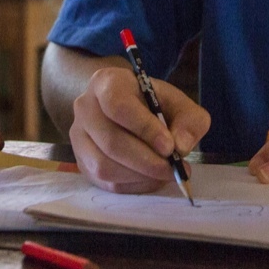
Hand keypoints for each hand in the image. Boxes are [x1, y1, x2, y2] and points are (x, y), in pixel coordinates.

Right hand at [67, 66, 208, 193]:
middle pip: (111, 141)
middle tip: (172, 169)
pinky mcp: (82, 162)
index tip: (169, 147)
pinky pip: (105, 182)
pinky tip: (150, 178)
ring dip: (139, 176)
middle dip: (146, 161)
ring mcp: (78, 137)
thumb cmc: (153, 104)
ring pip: (104, 166)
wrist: (127, 110)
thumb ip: (189, 121)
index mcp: (106, 83)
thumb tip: (181, 146)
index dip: (144, 128)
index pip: (118, 105)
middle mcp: (85, 108)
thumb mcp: (179, 103)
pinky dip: (132, 185)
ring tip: (164, 173)